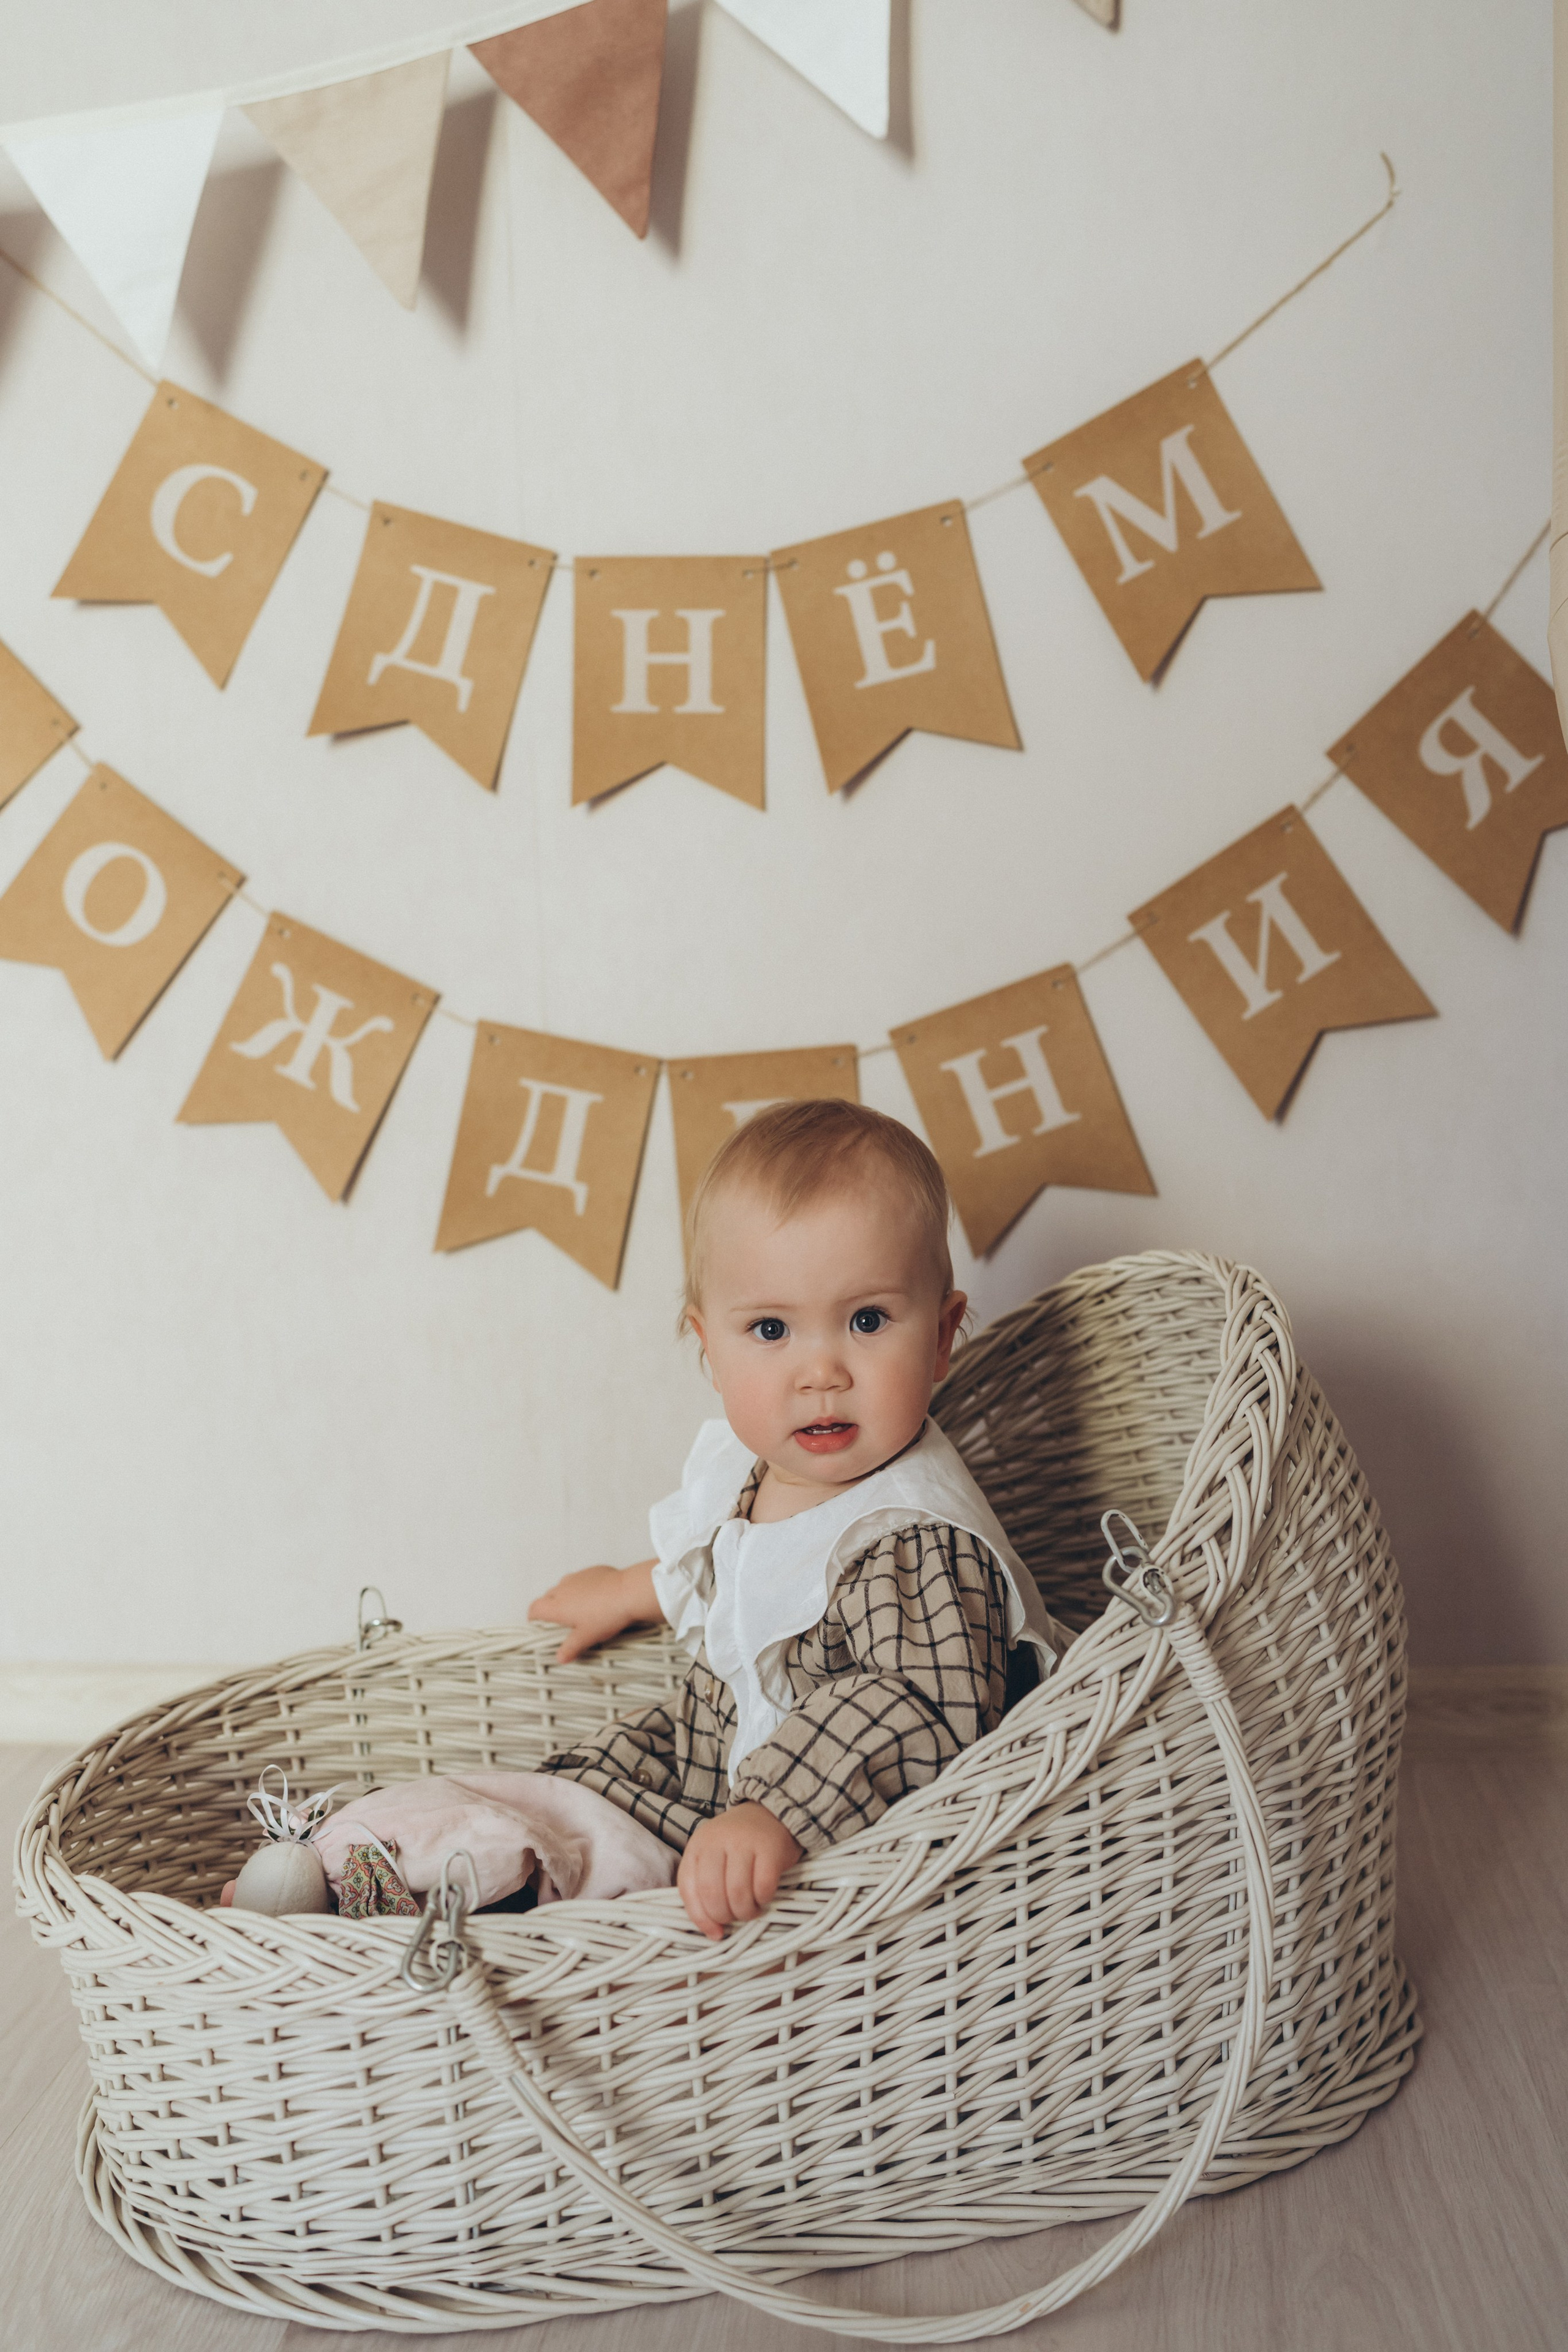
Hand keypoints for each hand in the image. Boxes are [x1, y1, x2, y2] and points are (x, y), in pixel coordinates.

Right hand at [527, 1558, 659, 1662]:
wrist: (628, 1592)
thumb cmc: (605, 1616)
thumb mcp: (587, 1637)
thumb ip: (571, 1648)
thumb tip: (560, 1658)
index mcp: (557, 1606)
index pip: (534, 1608)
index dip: (533, 1617)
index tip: (538, 1625)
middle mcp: (563, 1588)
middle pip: (547, 1597)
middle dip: (550, 1607)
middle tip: (562, 1621)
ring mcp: (577, 1577)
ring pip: (564, 1586)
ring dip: (566, 1596)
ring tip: (579, 1609)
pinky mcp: (592, 1570)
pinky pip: (581, 1579)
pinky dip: (582, 1587)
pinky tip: (596, 1597)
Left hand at [677, 1802, 802, 1940]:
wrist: (770, 1812)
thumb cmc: (738, 1843)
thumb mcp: (712, 1856)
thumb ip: (705, 1887)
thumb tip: (712, 1933)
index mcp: (698, 1845)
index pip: (689, 1888)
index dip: (700, 1917)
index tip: (714, 1932)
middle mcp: (717, 1841)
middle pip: (712, 1892)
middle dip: (724, 1915)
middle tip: (735, 1917)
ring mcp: (744, 1842)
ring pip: (737, 1893)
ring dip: (745, 1912)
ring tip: (751, 1910)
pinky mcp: (770, 1848)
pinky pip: (763, 1886)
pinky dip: (763, 1900)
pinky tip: (764, 1897)